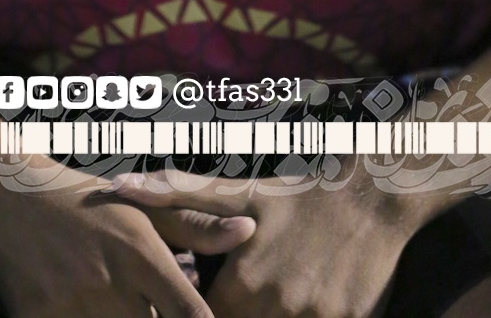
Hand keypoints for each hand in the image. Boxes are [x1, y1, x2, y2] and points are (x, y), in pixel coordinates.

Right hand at [0, 155, 255, 317]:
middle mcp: (109, 283)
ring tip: (124, 306)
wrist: (10, 197)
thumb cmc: (86, 202)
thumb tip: (248, 231)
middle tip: (155, 307)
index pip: (190, 312)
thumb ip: (195, 225)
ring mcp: (72, 306)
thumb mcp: (140, 206)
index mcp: (140, 253)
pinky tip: (93, 311)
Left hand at [114, 165, 437, 317]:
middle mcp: (277, 308)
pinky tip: (306, 293)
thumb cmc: (299, 192)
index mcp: (243, 284)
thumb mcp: (239, 191)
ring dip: (273, 312)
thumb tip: (118, 186)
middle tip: (255, 281)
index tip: (218, 292)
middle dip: (241, 310)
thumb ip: (176, 194)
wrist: (372, 190)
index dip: (200, 311)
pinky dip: (307, 317)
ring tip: (282, 282)